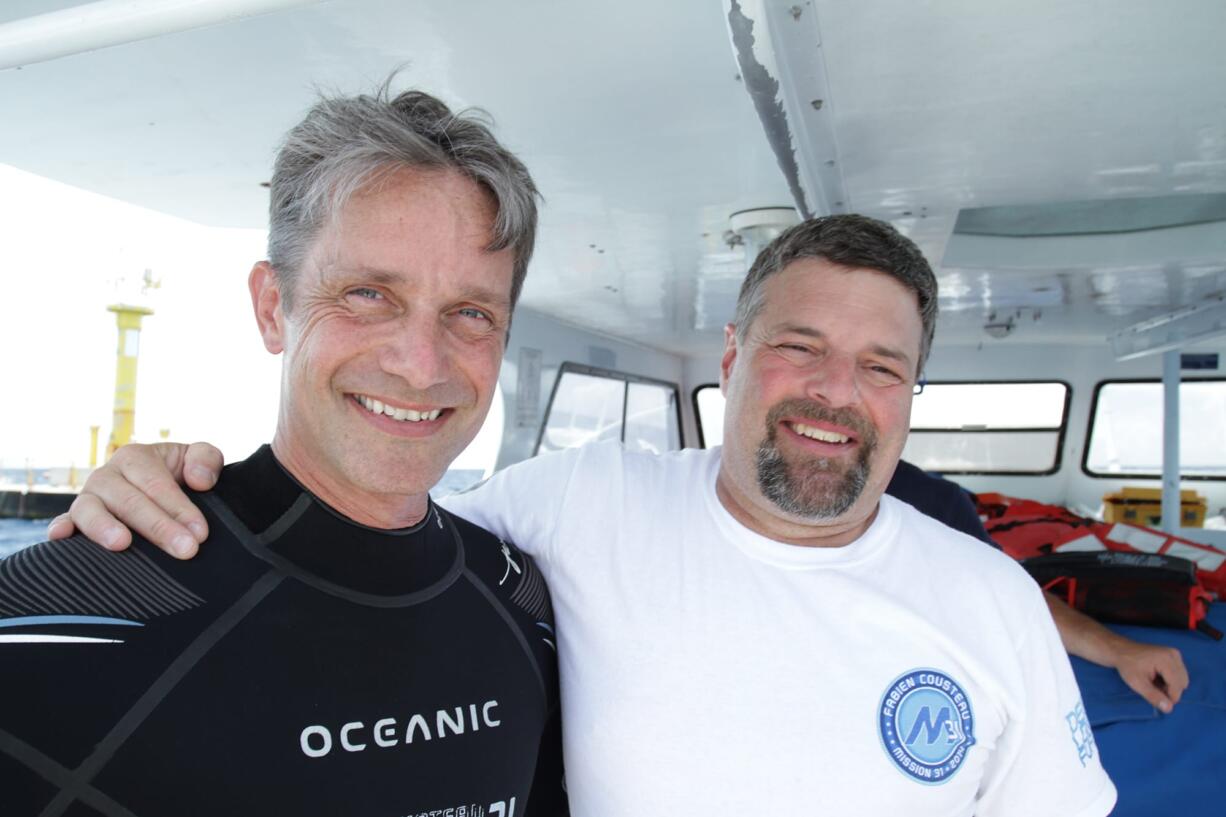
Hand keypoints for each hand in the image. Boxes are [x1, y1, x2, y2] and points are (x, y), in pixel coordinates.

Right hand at [45, 442, 224, 558]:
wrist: (160, 487)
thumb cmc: (179, 475)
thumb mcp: (197, 458)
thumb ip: (206, 459)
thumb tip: (199, 480)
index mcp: (136, 458)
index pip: (158, 484)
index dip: (179, 509)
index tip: (200, 533)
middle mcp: (108, 476)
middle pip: (129, 501)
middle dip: (158, 527)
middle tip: (185, 549)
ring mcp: (89, 498)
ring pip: (90, 509)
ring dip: (104, 526)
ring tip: (122, 544)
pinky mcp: (76, 519)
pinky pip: (64, 521)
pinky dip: (60, 527)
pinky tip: (60, 537)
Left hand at [1109, 636, 1187, 713]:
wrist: (1121, 651)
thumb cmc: (1127, 666)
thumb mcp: (1137, 683)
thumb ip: (1153, 696)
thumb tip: (1169, 709)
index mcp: (1166, 660)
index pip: (1177, 686)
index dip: (1169, 697)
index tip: (1157, 700)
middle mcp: (1174, 655)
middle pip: (1182, 683)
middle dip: (1170, 690)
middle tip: (1152, 688)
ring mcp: (1175, 654)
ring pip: (1181, 679)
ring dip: (1170, 686)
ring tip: (1154, 682)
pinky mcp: (1174, 655)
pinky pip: (1179, 674)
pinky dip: (1170, 680)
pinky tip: (1157, 677)